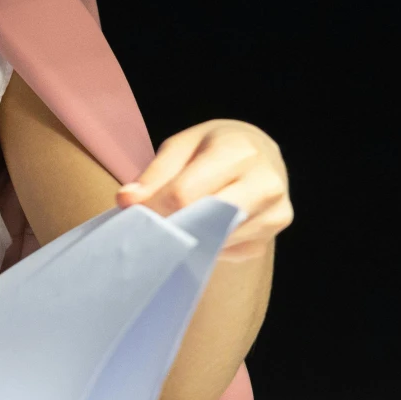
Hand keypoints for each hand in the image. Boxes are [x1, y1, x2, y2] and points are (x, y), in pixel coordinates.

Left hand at [116, 119, 291, 261]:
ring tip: (174, 224)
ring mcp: (272, 217)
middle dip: (169, 226)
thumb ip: (155, 173)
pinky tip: (201, 230)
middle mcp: (265, 185)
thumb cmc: (215, 147)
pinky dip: (204, 246)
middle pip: (203, 221)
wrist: (261, 156)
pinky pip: (223, 254)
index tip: (132, 211)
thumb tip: (127, 201)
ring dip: (186, 239)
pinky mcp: (266, 243)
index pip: (185, 193)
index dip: (153, 208)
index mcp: (240, 152)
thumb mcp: (183, 145)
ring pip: (212, 242)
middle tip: (148, 224)